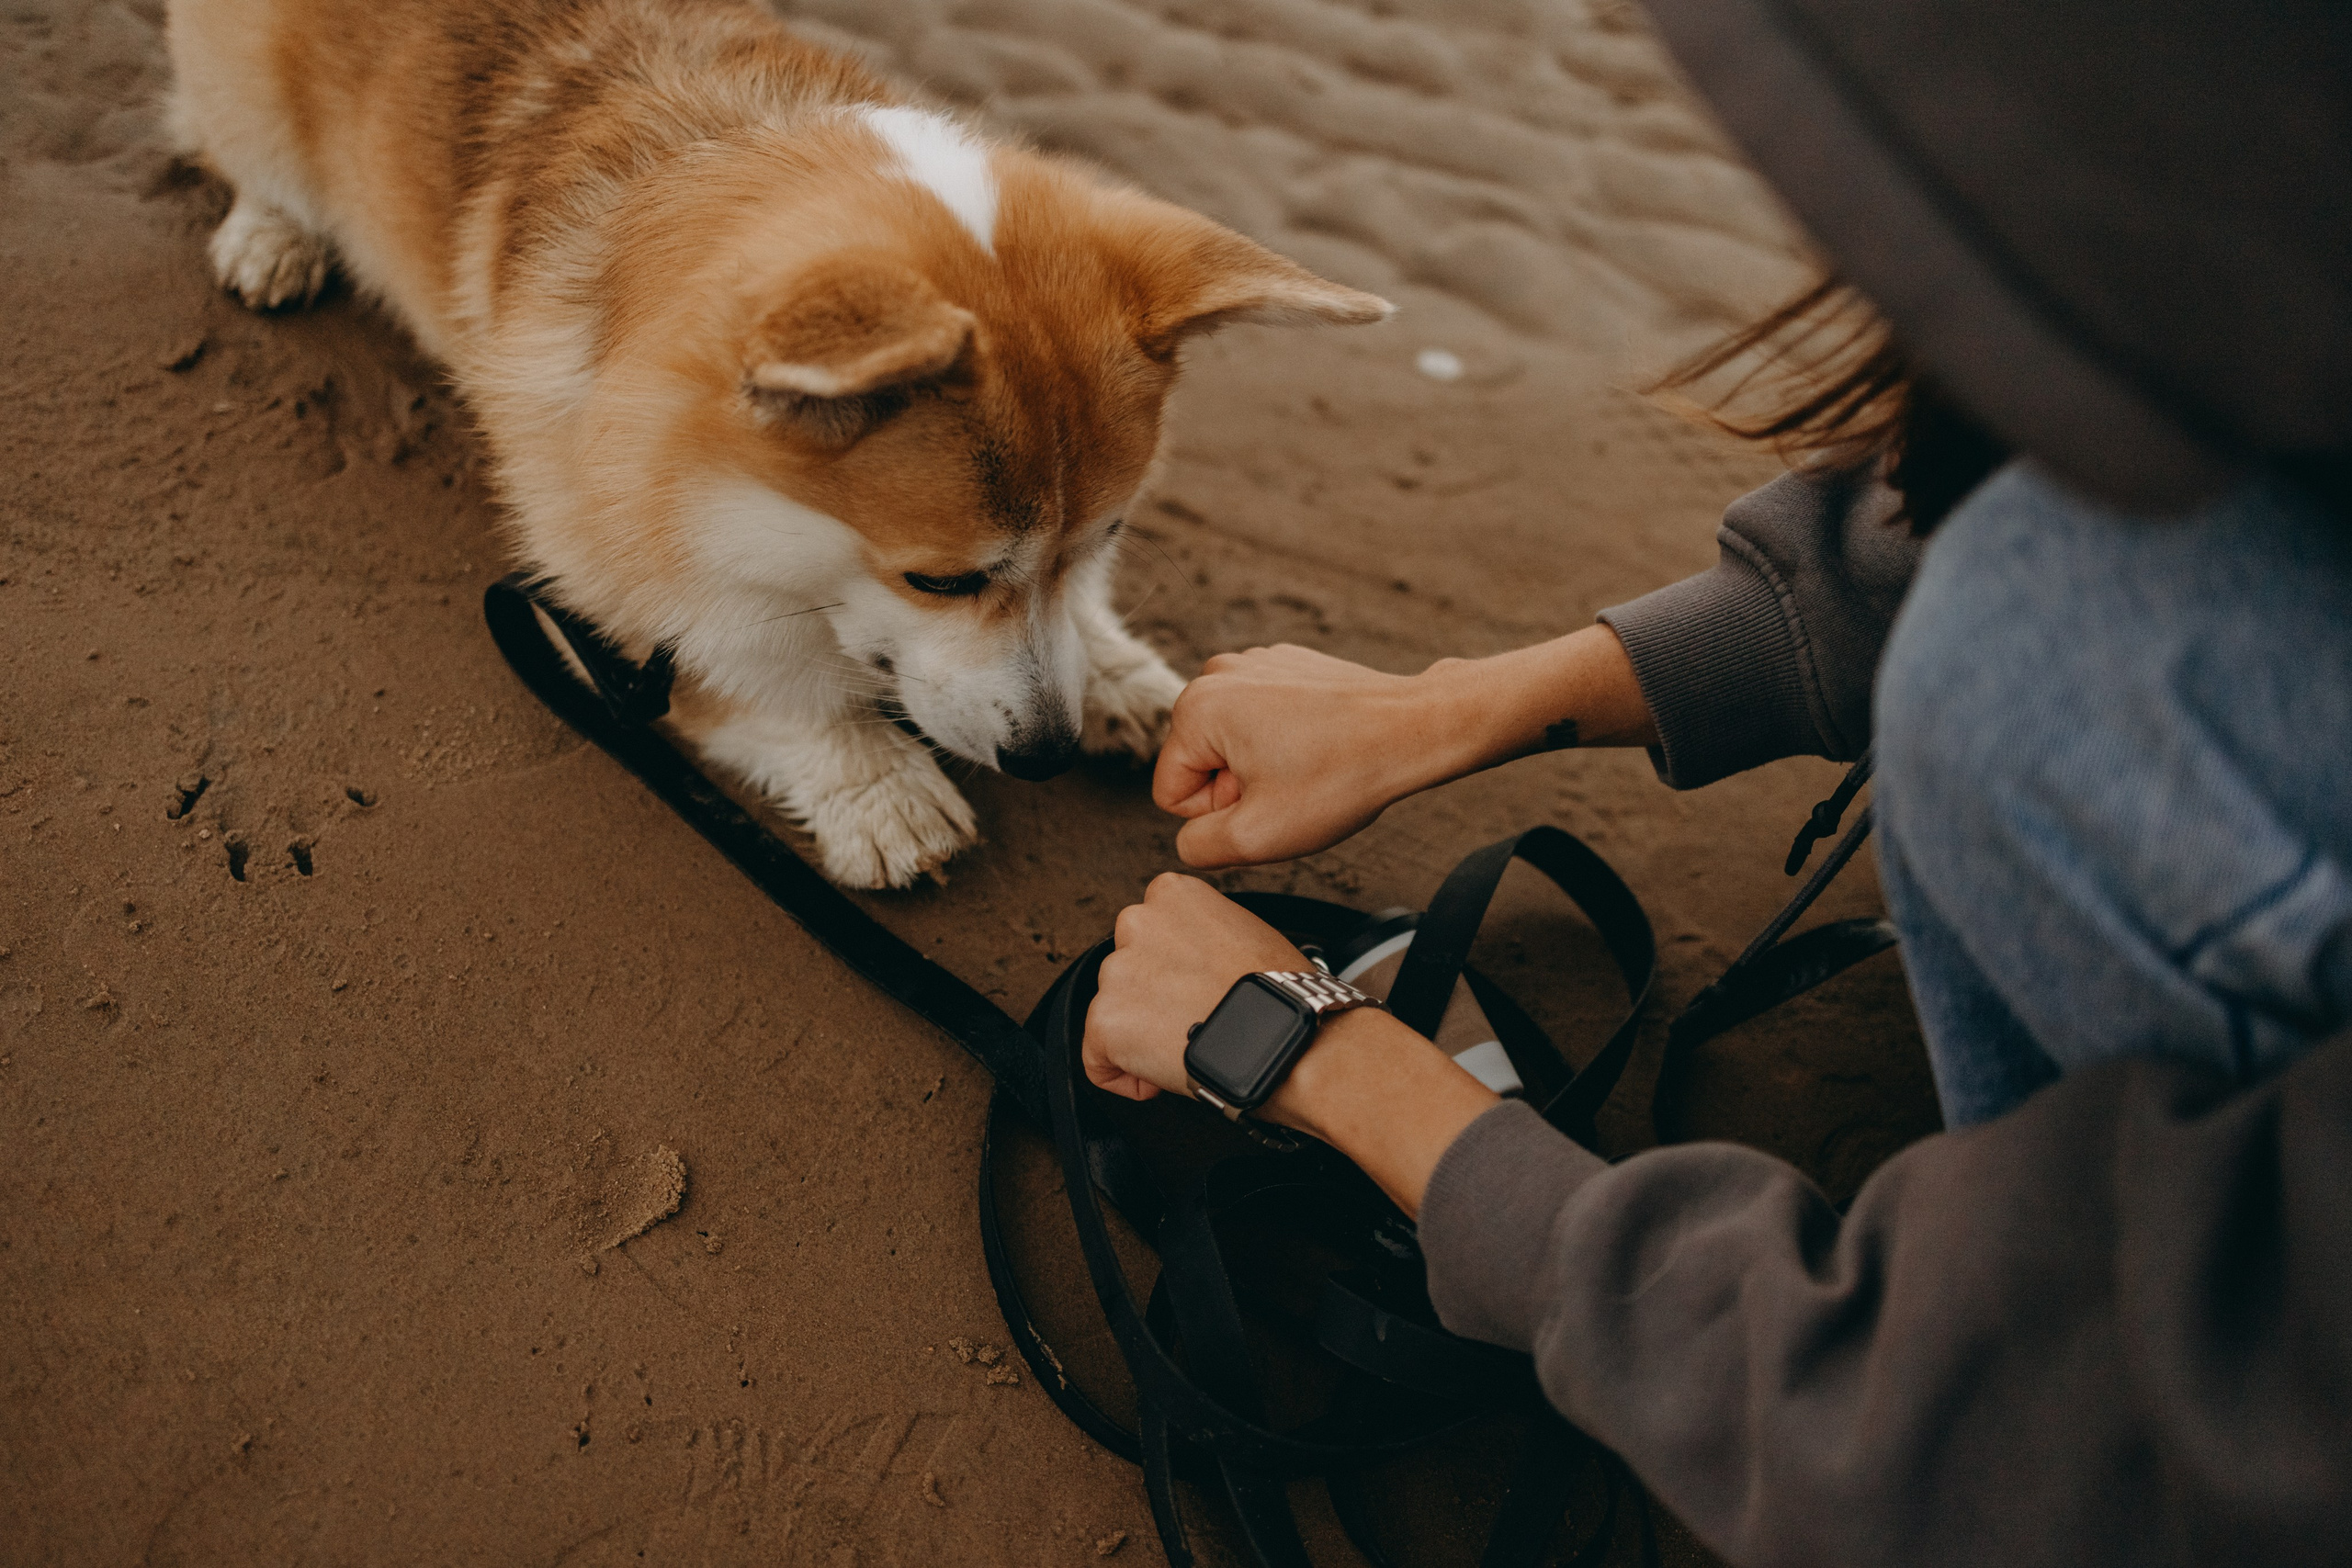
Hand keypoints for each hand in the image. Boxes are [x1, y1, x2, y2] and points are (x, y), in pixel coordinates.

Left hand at [1082, 872, 1307, 1101]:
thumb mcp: (1246, 932)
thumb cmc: (1280, 993)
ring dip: (1141, 1033)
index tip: (1194, 989)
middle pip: (1128, 969)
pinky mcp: (1106, 1020)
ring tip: (1187, 1046)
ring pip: (1114, 1011)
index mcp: (1173, 895)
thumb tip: (1194, 961)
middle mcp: (1137, 923)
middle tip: (1193, 1020)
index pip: (1151, 933)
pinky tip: (1159, 1077)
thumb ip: (1203, 936)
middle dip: (1152, 998)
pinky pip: (1097, 1058)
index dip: (1172, 969)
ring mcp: (1117, 971)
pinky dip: (1123, 1075)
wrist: (1284, 1037)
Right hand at [1154, 629, 1656, 868]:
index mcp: (1196, 709)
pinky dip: (1287, 741)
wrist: (1413, 730)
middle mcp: (1215, 673)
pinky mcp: (1286, 665)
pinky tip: (1323, 746)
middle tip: (1292, 789)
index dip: (1218, 816)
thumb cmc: (1341, 778)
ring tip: (1309, 767)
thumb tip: (1190, 838)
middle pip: (1201, 765)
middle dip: (1240, 790)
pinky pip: (1263, 722)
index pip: (1172, 793)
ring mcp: (1253, 663)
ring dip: (1263, 768)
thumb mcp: (1256, 837)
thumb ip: (1198, 847)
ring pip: (1233, 746)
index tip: (1268, 803)